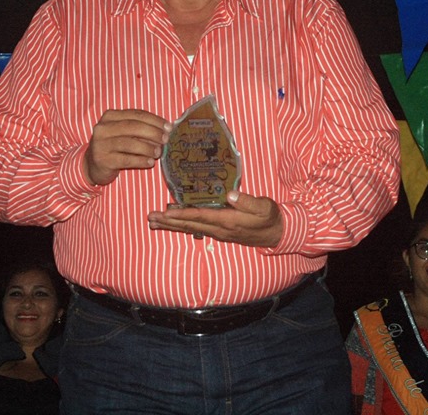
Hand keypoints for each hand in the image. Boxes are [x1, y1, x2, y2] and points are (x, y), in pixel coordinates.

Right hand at [83, 109, 170, 185]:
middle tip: (166, 139)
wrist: (93, 165)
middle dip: (153, 132)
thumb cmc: (114, 146)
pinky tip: (150, 162)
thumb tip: (165, 130)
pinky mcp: (103, 160)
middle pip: (133, 126)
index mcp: (110, 116)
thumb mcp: (124, 133)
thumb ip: (140, 129)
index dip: (154, 120)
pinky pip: (126, 159)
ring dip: (148, 148)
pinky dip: (141, 161)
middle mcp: (103, 128)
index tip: (169, 127)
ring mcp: (101, 144)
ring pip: (129, 143)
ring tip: (159, 152)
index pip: (136, 114)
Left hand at [148, 190, 283, 246]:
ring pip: (190, 229)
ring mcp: (218, 232)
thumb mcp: (263, 207)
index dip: (183, 214)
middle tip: (151, 218)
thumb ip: (247, 201)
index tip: (166, 212)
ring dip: (171, 226)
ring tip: (154, 223)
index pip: (201, 216)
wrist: (276, 233)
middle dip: (169, 222)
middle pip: (189, 225)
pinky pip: (195, 229)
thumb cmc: (269, 217)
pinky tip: (172, 225)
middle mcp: (219, 229)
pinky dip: (182, 226)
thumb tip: (229, 194)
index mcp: (227, 221)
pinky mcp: (218, 232)